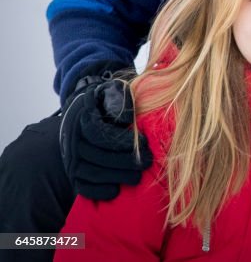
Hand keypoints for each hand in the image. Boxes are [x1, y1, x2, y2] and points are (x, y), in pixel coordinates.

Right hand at [59, 72, 152, 200]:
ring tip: (138, 177)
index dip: (124, 140)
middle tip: (147, 162)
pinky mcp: (74, 175)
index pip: (100, 134)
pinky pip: (83, 187)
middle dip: (126, 161)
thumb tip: (128, 119)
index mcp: (83, 119)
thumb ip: (120, 98)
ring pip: (92, 173)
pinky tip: (116, 190)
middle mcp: (73, 141)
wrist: (87, 112)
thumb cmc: (107, 101)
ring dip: (117, 177)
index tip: (146, 142)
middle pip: (99, 156)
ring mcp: (71, 160)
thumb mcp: (113, 91)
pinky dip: (98, 191)